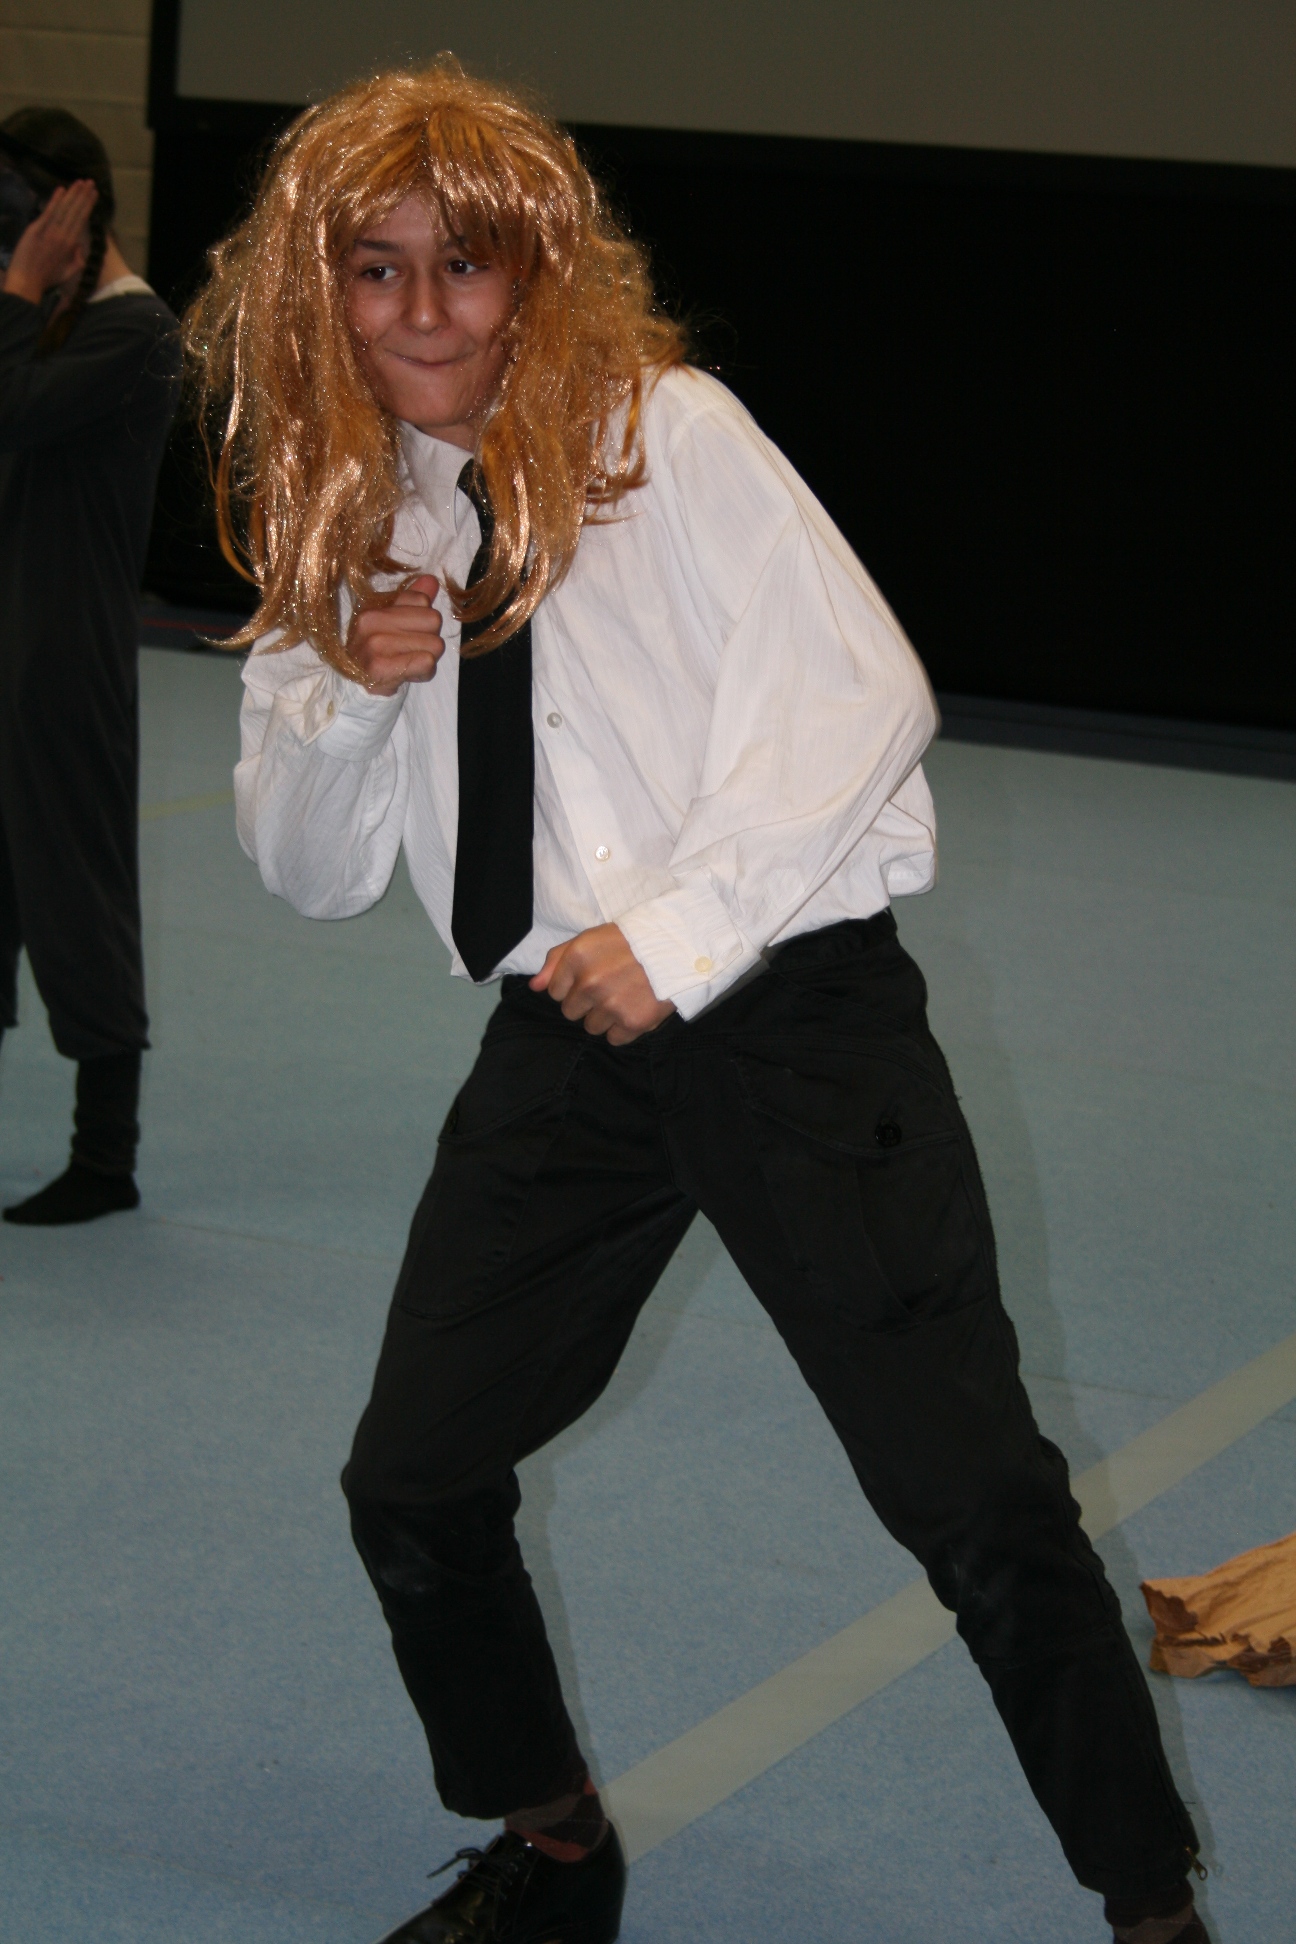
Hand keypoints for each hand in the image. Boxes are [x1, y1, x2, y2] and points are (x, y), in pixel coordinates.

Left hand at [2, 180, 97, 305]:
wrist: (27, 282)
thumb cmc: (47, 279)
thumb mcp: (68, 273)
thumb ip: (78, 260)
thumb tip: (80, 247)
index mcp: (71, 245)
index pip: (82, 221)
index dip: (88, 206)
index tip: (94, 194)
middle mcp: (63, 236)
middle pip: (75, 212)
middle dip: (83, 195)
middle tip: (90, 181)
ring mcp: (49, 231)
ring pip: (64, 209)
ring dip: (72, 194)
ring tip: (80, 182)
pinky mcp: (36, 229)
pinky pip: (48, 212)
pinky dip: (55, 200)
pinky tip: (61, 189)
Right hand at [348, 574, 444, 695]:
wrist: (353, 687)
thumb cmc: (376, 654)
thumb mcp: (391, 622)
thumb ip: (412, 600)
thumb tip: (432, 580)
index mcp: (374, 607)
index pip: (423, 600)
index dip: (423, 621)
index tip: (407, 635)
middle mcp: (371, 621)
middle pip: (434, 620)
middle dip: (430, 640)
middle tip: (411, 652)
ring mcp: (374, 644)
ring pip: (434, 644)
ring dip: (428, 659)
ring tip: (408, 664)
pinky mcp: (380, 667)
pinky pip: (427, 662)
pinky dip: (424, 672)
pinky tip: (409, 675)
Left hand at [530, 923, 675, 1045]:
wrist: (678, 948)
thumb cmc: (632, 941)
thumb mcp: (591, 938)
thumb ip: (557, 960)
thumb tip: (534, 986)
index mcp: (577, 957)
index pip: (555, 992)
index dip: (573, 986)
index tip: (593, 977)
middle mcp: (590, 983)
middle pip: (571, 1013)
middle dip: (587, 1003)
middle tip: (611, 987)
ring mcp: (611, 1005)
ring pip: (592, 1027)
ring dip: (606, 1017)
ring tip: (626, 996)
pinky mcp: (632, 1022)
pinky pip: (614, 1039)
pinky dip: (624, 1029)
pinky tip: (635, 1008)